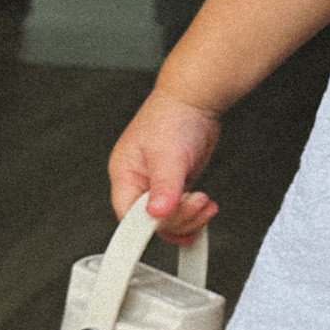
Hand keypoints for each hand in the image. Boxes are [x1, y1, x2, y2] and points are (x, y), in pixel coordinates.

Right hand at [108, 87, 221, 245]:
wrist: (194, 102)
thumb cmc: (172, 116)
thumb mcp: (167, 155)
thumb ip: (163, 187)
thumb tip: (157, 212)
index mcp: (125, 175)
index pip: (128, 216)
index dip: (148, 226)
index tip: (169, 224)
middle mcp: (139, 183)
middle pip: (152, 222)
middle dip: (178, 219)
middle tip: (195, 204)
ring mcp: (157, 186)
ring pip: (169, 221)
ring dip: (190, 219)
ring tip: (204, 204)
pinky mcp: (175, 187)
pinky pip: (181, 212)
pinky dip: (195, 215)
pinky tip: (205, 207)